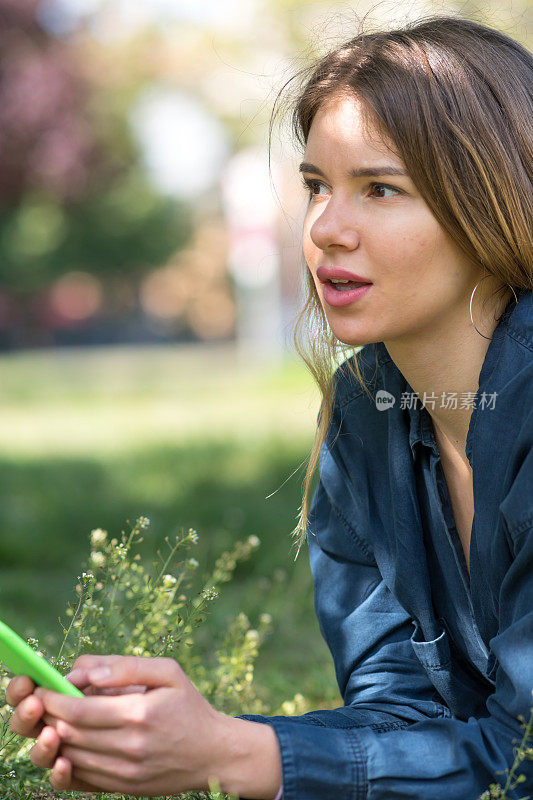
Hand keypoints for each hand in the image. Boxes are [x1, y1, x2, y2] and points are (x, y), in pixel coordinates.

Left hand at [27, 654, 232, 795]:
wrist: (214, 753)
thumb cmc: (189, 706)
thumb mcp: (168, 672)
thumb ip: (125, 666)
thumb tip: (85, 672)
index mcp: (140, 713)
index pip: (79, 710)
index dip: (53, 698)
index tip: (41, 687)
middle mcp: (131, 746)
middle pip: (70, 733)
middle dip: (48, 716)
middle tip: (41, 701)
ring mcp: (126, 772)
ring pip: (72, 756)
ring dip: (55, 738)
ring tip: (53, 719)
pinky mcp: (125, 789)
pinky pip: (83, 778)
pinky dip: (68, 760)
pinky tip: (68, 744)